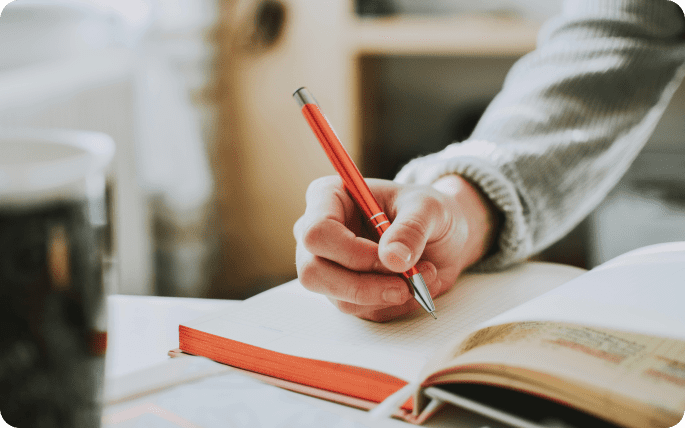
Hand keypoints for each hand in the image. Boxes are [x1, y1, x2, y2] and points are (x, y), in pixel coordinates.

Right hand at [293, 175, 497, 321]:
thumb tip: (393, 259)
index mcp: (328, 197)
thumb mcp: (429, 208)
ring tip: (423, 275)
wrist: (442, 235)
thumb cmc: (427, 211)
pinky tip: (415, 284)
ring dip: (387, 295)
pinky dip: (394, 304)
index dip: (351, 252)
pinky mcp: (345, 292)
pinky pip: (362, 310)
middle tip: (404, 284)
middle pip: (313, 272)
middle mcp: (319, 234)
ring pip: (339, 298)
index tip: (391, 258)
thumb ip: (412, 229)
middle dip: (363, 285)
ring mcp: (328, 266)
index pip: (317, 232)